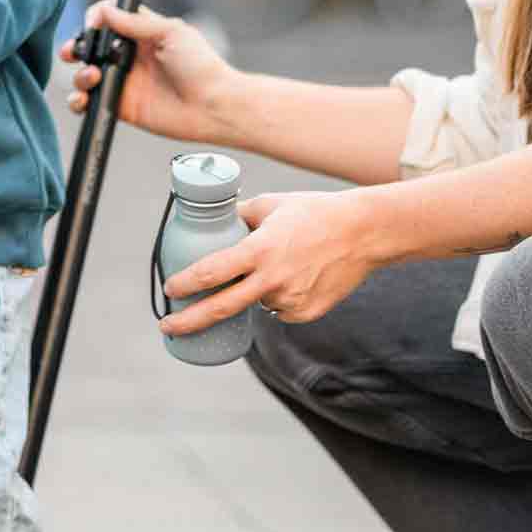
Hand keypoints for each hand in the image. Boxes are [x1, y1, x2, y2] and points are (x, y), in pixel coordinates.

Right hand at [61, 2, 232, 142]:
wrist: (213, 106)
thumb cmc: (201, 66)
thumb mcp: (171, 32)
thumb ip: (135, 22)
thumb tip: (104, 10)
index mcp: (141, 33)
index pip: (108, 18)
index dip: (95, 18)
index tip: (92, 24)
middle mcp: (129, 56)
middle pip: (90, 47)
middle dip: (75, 47)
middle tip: (73, 51)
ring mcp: (124, 81)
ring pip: (85, 74)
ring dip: (79, 74)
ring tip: (92, 77)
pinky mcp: (121, 106)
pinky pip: (91, 102)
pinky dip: (79, 101)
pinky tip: (84, 99)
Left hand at [161, 191, 380, 335]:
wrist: (364, 233)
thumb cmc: (314, 213)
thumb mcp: (271, 204)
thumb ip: (239, 215)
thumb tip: (211, 220)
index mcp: (260, 250)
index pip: (210, 273)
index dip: (184, 285)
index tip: (169, 291)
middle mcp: (273, 279)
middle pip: (220, 309)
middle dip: (187, 322)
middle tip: (167, 327)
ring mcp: (290, 300)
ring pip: (255, 303)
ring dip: (253, 291)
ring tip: (281, 264)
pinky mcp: (306, 313)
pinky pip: (278, 310)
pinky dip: (277, 297)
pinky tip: (295, 276)